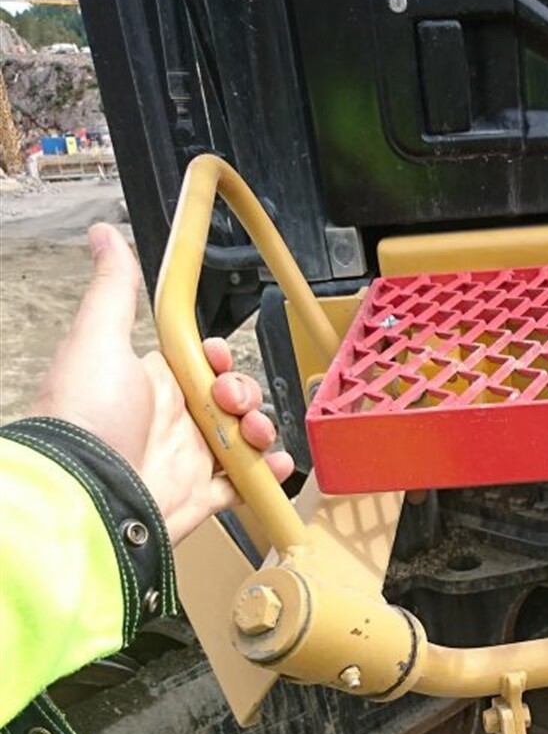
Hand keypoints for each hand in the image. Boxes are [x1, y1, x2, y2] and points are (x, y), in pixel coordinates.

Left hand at [32, 223, 293, 544]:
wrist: (88, 492)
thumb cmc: (86, 415)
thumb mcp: (98, 339)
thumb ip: (114, 290)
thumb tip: (104, 234)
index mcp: (150, 384)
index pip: (197, 364)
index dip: (216, 359)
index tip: (216, 358)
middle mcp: (171, 422)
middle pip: (228, 400)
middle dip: (244, 393)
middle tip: (232, 401)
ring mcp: (186, 462)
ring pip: (241, 440)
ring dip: (260, 430)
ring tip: (255, 435)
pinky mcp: (198, 498)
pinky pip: (243, 486)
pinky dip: (265, 476)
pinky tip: (274, 464)